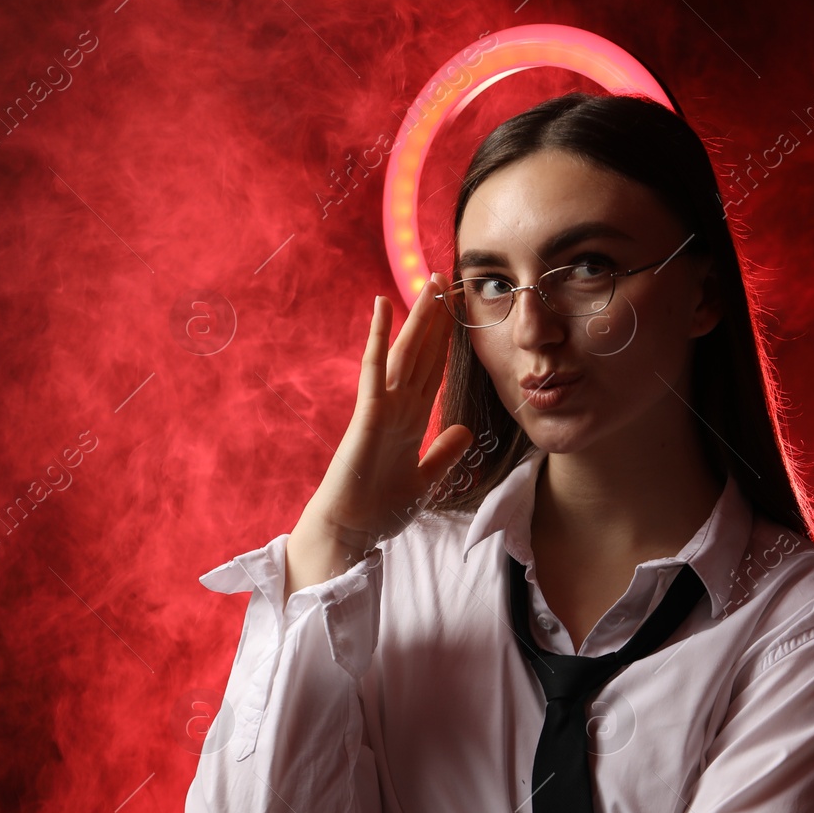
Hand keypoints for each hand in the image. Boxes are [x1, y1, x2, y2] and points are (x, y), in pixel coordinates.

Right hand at [285, 274, 473, 600]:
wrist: (349, 533)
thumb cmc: (377, 510)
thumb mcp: (423, 480)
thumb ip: (442, 454)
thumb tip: (464, 430)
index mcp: (408, 420)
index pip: (432, 371)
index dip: (446, 341)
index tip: (458, 311)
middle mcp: (395, 407)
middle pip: (420, 354)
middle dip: (435, 318)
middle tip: (445, 278)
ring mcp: (380, 409)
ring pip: (403, 353)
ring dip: (416, 318)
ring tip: (428, 283)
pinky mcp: (367, 417)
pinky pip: (374, 371)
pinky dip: (377, 339)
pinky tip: (382, 308)